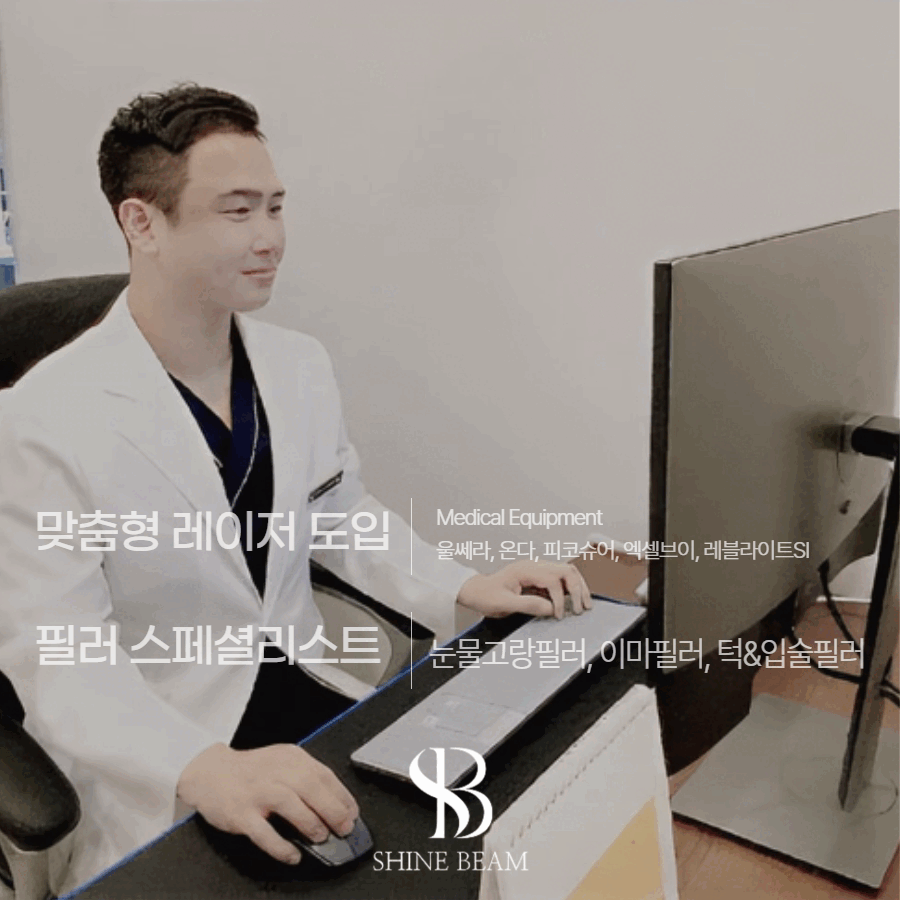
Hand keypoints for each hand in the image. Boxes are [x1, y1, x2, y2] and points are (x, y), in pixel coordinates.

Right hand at [176, 743, 358, 864]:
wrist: (210, 771)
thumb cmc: (252, 772)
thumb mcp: (282, 763)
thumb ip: (306, 778)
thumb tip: (337, 804)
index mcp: (290, 758)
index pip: (323, 775)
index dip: (342, 796)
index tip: (352, 813)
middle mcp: (275, 771)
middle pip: (310, 786)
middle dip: (332, 810)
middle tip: (343, 828)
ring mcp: (256, 791)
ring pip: (289, 803)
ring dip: (310, 822)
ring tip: (321, 837)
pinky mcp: (240, 813)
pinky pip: (262, 832)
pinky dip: (280, 845)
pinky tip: (293, 854)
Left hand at [456, 561, 591, 619]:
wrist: (474, 591)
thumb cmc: (485, 595)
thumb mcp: (503, 603)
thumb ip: (527, 605)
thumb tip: (551, 608)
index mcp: (525, 569)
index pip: (553, 579)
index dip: (559, 598)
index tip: (559, 615)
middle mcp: (534, 566)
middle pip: (566, 570)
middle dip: (578, 588)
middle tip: (581, 608)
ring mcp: (537, 570)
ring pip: (567, 572)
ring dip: (577, 586)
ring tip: (584, 604)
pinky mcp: (538, 578)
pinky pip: (560, 579)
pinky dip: (570, 589)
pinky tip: (572, 602)